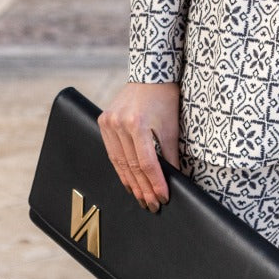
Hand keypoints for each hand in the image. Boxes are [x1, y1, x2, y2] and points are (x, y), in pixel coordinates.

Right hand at [98, 81, 180, 210]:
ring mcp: (108, 122)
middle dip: (143, 188)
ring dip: (131, 182)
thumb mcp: (171, 126)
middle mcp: (119, 123)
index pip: (147, 163)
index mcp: (137, 124)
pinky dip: (121, 168)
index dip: (155, 183)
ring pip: (119, 162)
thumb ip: (170, 154)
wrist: (150, 73)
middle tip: (152, 205)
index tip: (162, 198)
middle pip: (132, 165)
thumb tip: (175, 179)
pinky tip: (129, 181)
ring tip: (141, 198)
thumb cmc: (165, 98)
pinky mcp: (103, 121)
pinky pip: (112, 152)